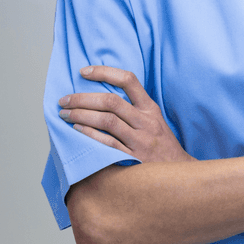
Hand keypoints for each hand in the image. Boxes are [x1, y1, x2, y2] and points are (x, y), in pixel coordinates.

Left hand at [58, 66, 193, 163]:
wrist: (179, 172)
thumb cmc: (162, 146)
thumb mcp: (155, 121)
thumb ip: (134, 109)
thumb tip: (101, 97)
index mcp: (150, 109)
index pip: (128, 80)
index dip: (104, 72)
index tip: (83, 71)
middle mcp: (146, 122)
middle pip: (111, 101)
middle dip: (83, 98)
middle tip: (64, 100)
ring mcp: (140, 140)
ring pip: (107, 121)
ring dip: (81, 115)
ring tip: (65, 114)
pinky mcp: (133, 159)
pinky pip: (107, 144)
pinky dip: (90, 135)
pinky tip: (76, 130)